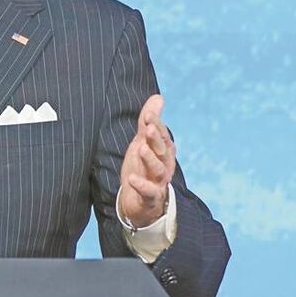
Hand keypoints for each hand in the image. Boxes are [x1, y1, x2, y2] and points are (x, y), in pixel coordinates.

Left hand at [118, 94, 175, 228]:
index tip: (148, 114)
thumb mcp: (143, 141)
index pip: (161, 134)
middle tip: (149, 128)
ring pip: (157, 169)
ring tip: (141, 149)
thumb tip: (158, 97)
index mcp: (163, 150)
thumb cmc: (143, 166)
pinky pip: (148, 191)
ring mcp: (158, 181)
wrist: (138, 200)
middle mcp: (164, 164)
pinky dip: (141, 185)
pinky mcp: (149, 196)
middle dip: (156, 139)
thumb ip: (149, 121)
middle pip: (162, 150)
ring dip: (150, 159)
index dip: (156, 124)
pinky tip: (132, 178)